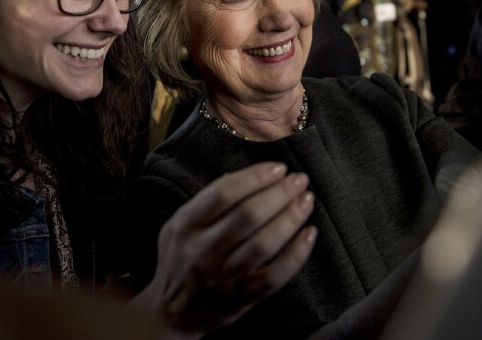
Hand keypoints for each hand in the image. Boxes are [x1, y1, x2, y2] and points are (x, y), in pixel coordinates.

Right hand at [129, 162, 316, 338]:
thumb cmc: (181, 259)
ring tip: (306, 201)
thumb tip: (246, 176)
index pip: (222, 194)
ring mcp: (222, 277)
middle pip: (248, 215)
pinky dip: (296, 254)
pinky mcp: (241, 299)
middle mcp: (201, 251)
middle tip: (299, 180)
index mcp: (185, 226)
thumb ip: (207, 201)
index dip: (254, 177)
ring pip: (263, 244)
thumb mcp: (180, 226)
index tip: (278, 168)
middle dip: (279, 193)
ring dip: (291, 218)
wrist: (172, 313)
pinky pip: (274, 276)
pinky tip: (309, 234)